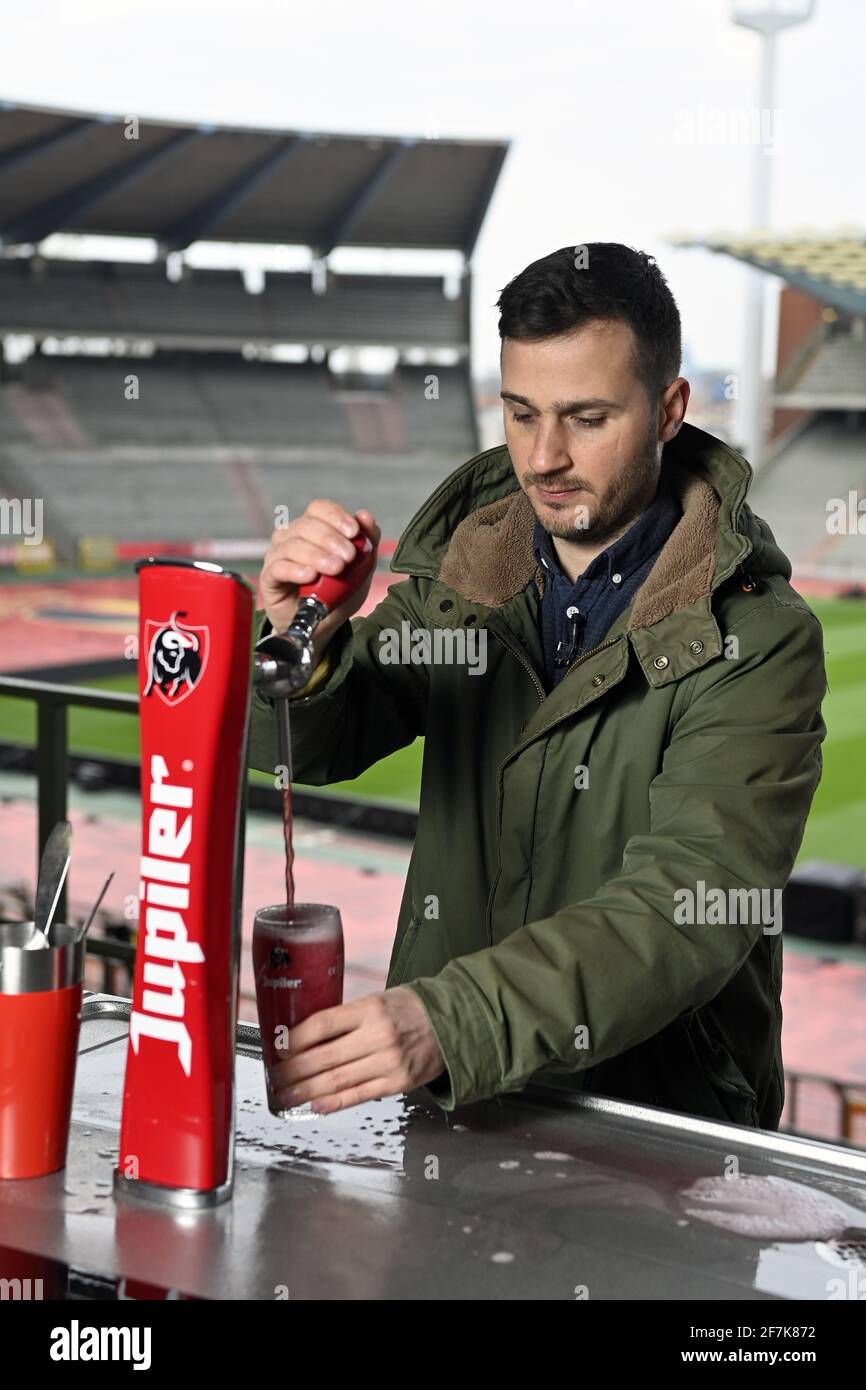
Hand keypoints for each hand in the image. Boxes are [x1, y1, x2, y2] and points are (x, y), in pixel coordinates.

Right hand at [258, 499, 380, 654]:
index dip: (336, 516)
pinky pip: (278, 568)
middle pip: (306, 525)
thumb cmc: (336, 593)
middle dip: (331, 539)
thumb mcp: (360, 569)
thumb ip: (367, 541)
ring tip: (335, 569)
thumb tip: (365, 516)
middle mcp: (291, 537)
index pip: (319, 509)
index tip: (354, 532)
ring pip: (292, 545)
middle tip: (349, 556)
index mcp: (312, 529)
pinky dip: (296, 570)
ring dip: (317, 555)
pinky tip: (311, 576)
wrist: (321, 625)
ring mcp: (278, 556)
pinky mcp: (269, 578)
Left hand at [269, 987, 445, 1113]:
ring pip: (337, 1080)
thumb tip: (303, 1037)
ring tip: (286, 1096)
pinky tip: (314, 1105)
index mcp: (370, 1008)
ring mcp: (389, 1062)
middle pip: (324, 1057)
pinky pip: (358, 1095)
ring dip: (305, 1091)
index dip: (294, 1039)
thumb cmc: (407, 1010)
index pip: (322, 1024)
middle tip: (275, 1078)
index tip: (278, 1048)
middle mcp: (379, 1035)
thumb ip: (345, 1019)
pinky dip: (333, 1103)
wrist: (449, 1024)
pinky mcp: (397, 1083)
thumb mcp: (375, 1001)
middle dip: (293, 1071)